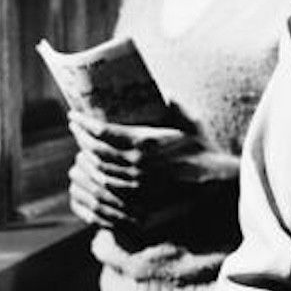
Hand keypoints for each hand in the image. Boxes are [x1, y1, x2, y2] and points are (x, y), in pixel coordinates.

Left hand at [65, 110, 233, 228]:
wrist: (216, 182)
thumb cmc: (204, 151)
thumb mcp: (190, 123)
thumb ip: (174, 106)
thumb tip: (165, 91)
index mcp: (144, 142)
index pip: (103, 132)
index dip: (84, 124)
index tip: (74, 115)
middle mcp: (135, 164)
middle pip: (96, 151)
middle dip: (82, 138)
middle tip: (77, 127)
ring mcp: (135, 184)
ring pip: (99, 172)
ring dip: (86, 158)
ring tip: (83, 147)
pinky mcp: (139, 199)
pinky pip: (107, 189)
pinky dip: (95, 179)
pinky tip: (94, 172)